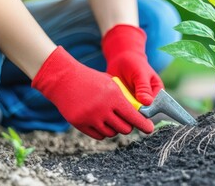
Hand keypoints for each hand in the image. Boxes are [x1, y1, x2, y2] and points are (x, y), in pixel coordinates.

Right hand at [31, 46, 153, 139]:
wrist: (63, 79)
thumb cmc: (90, 79)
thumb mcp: (110, 83)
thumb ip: (124, 98)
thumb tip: (137, 113)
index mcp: (114, 97)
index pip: (134, 116)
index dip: (143, 124)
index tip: (150, 128)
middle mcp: (103, 109)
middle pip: (125, 128)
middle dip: (129, 126)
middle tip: (127, 122)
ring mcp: (91, 117)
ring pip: (112, 133)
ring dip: (115, 128)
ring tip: (111, 118)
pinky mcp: (80, 123)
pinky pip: (99, 135)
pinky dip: (103, 131)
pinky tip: (101, 122)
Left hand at [102, 24, 163, 104]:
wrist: (121, 59)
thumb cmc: (135, 63)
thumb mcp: (140, 74)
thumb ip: (144, 88)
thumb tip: (148, 103)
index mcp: (156, 93)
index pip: (155, 107)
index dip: (147, 111)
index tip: (138, 109)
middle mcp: (147, 100)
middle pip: (143, 112)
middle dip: (134, 112)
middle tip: (125, 105)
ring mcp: (135, 102)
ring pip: (132, 112)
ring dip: (125, 110)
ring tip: (118, 99)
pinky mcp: (125, 102)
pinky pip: (122, 108)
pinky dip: (117, 106)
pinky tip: (112, 100)